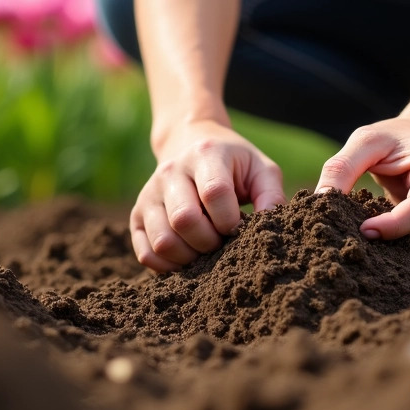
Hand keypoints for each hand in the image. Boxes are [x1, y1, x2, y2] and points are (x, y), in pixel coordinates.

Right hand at [130, 120, 286, 272]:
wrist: (190, 143)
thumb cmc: (233, 163)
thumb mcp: (260, 168)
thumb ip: (271, 195)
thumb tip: (268, 228)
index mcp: (205, 155)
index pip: (214, 194)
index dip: (230, 220)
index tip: (239, 225)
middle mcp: (170, 171)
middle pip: (184, 220)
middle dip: (210, 242)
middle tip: (222, 240)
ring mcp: (149, 193)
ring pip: (163, 241)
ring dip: (189, 257)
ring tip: (205, 248)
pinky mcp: (137, 214)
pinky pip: (146, 253)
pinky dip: (167, 265)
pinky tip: (187, 255)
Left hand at [315, 117, 409, 242]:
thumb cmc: (394, 138)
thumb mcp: (365, 141)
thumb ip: (342, 167)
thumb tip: (321, 200)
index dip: (392, 227)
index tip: (363, 231)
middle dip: (397, 237)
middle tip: (365, 231)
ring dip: (407, 243)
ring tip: (383, 225)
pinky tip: (399, 233)